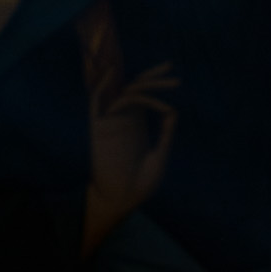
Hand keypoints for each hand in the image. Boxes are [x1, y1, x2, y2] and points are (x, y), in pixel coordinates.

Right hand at [83, 60, 178, 254]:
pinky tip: (113, 74)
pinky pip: (96, 101)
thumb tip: (173, 110)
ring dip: (143, 85)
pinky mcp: (98, 127)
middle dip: (155, 79)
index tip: (172, 71)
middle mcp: (124, 118)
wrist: (123, 200)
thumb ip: (165, 134)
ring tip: (166, 84)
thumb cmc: (141, 183)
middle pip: (136, 88)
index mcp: (137, 123)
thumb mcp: (159, 156)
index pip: (144, 92)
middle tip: (174, 76)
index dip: (155, 79)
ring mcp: (111, 121)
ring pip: (122, 91)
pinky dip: (103, 85)